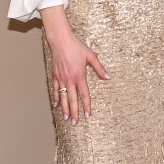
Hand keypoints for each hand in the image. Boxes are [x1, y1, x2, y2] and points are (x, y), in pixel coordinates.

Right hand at [40, 6, 108, 124]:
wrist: (60, 41)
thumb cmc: (76, 47)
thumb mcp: (91, 56)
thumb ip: (99, 68)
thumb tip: (108, 77)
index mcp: (80, 76)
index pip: (84, 94)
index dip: (86, 105)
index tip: (88, 115)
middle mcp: (69, 80)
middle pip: (72, 99)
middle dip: (74, 112)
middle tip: (75, 123)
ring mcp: (61, 78)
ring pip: (63, 97)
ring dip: (65, 108)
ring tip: (66, 118)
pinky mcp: (55, 75)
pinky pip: (55, 89)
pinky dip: (56, 97)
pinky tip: (56, 105)